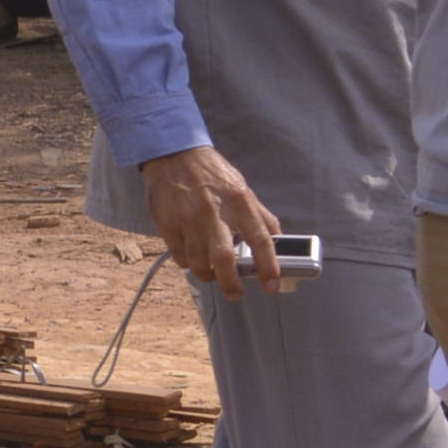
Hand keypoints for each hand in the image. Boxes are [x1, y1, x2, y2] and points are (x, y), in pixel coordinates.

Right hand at [142, 147, 286, 294]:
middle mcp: (213, 211)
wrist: (174, 154)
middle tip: (236, 293)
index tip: (271, 284)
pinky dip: (189, 264)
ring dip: (209, 276)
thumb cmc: (213, 174)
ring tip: (214, 276)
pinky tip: (195, 258)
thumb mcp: (243, 188)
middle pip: (224, 259)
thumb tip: (279, 239)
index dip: (268, 266)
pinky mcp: (167, 224)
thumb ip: (261, 215)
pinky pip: (180, 256)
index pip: (260, 239)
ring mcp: (187, 219)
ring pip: (198, 263)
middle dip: (232, 283)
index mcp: (239, 200)